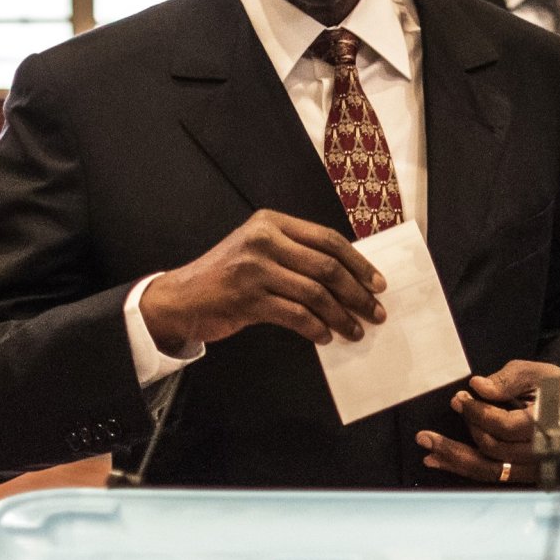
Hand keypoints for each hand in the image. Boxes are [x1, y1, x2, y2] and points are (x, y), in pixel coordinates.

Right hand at [137, 209, 384, 350]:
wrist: (181, 298)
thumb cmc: (227, 277)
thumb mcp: (260, 251)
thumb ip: (296, 255)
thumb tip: (348, 278)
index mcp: (271, 223)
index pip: (327, 239)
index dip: (358, 263)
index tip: (377, 283)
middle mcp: (264, 240)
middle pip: (326, 267)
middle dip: (357, 293)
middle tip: (374, 312)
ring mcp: (254, 269)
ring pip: (315, 293)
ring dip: (341, 316)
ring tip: (355, 330)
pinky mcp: (247, 298)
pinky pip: (295, 315)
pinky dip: (316, 328)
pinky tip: (326, 336)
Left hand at [416, 360, 559, 482]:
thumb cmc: (554, 387)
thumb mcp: (535, 372)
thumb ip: (507, 380)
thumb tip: (478, 387)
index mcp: (547, 425)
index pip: (505, 427)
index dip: (478, 413)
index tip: (459, 397)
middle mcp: (541, 453)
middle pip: (494, 451)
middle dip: (464, 432)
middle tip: (441, 416)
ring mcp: (533, 469)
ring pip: (489, 470)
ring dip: (454, 459)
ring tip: (426, 446)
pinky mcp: (523, 475)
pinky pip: (490, 475)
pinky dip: (463, 468)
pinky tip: (438, 460)